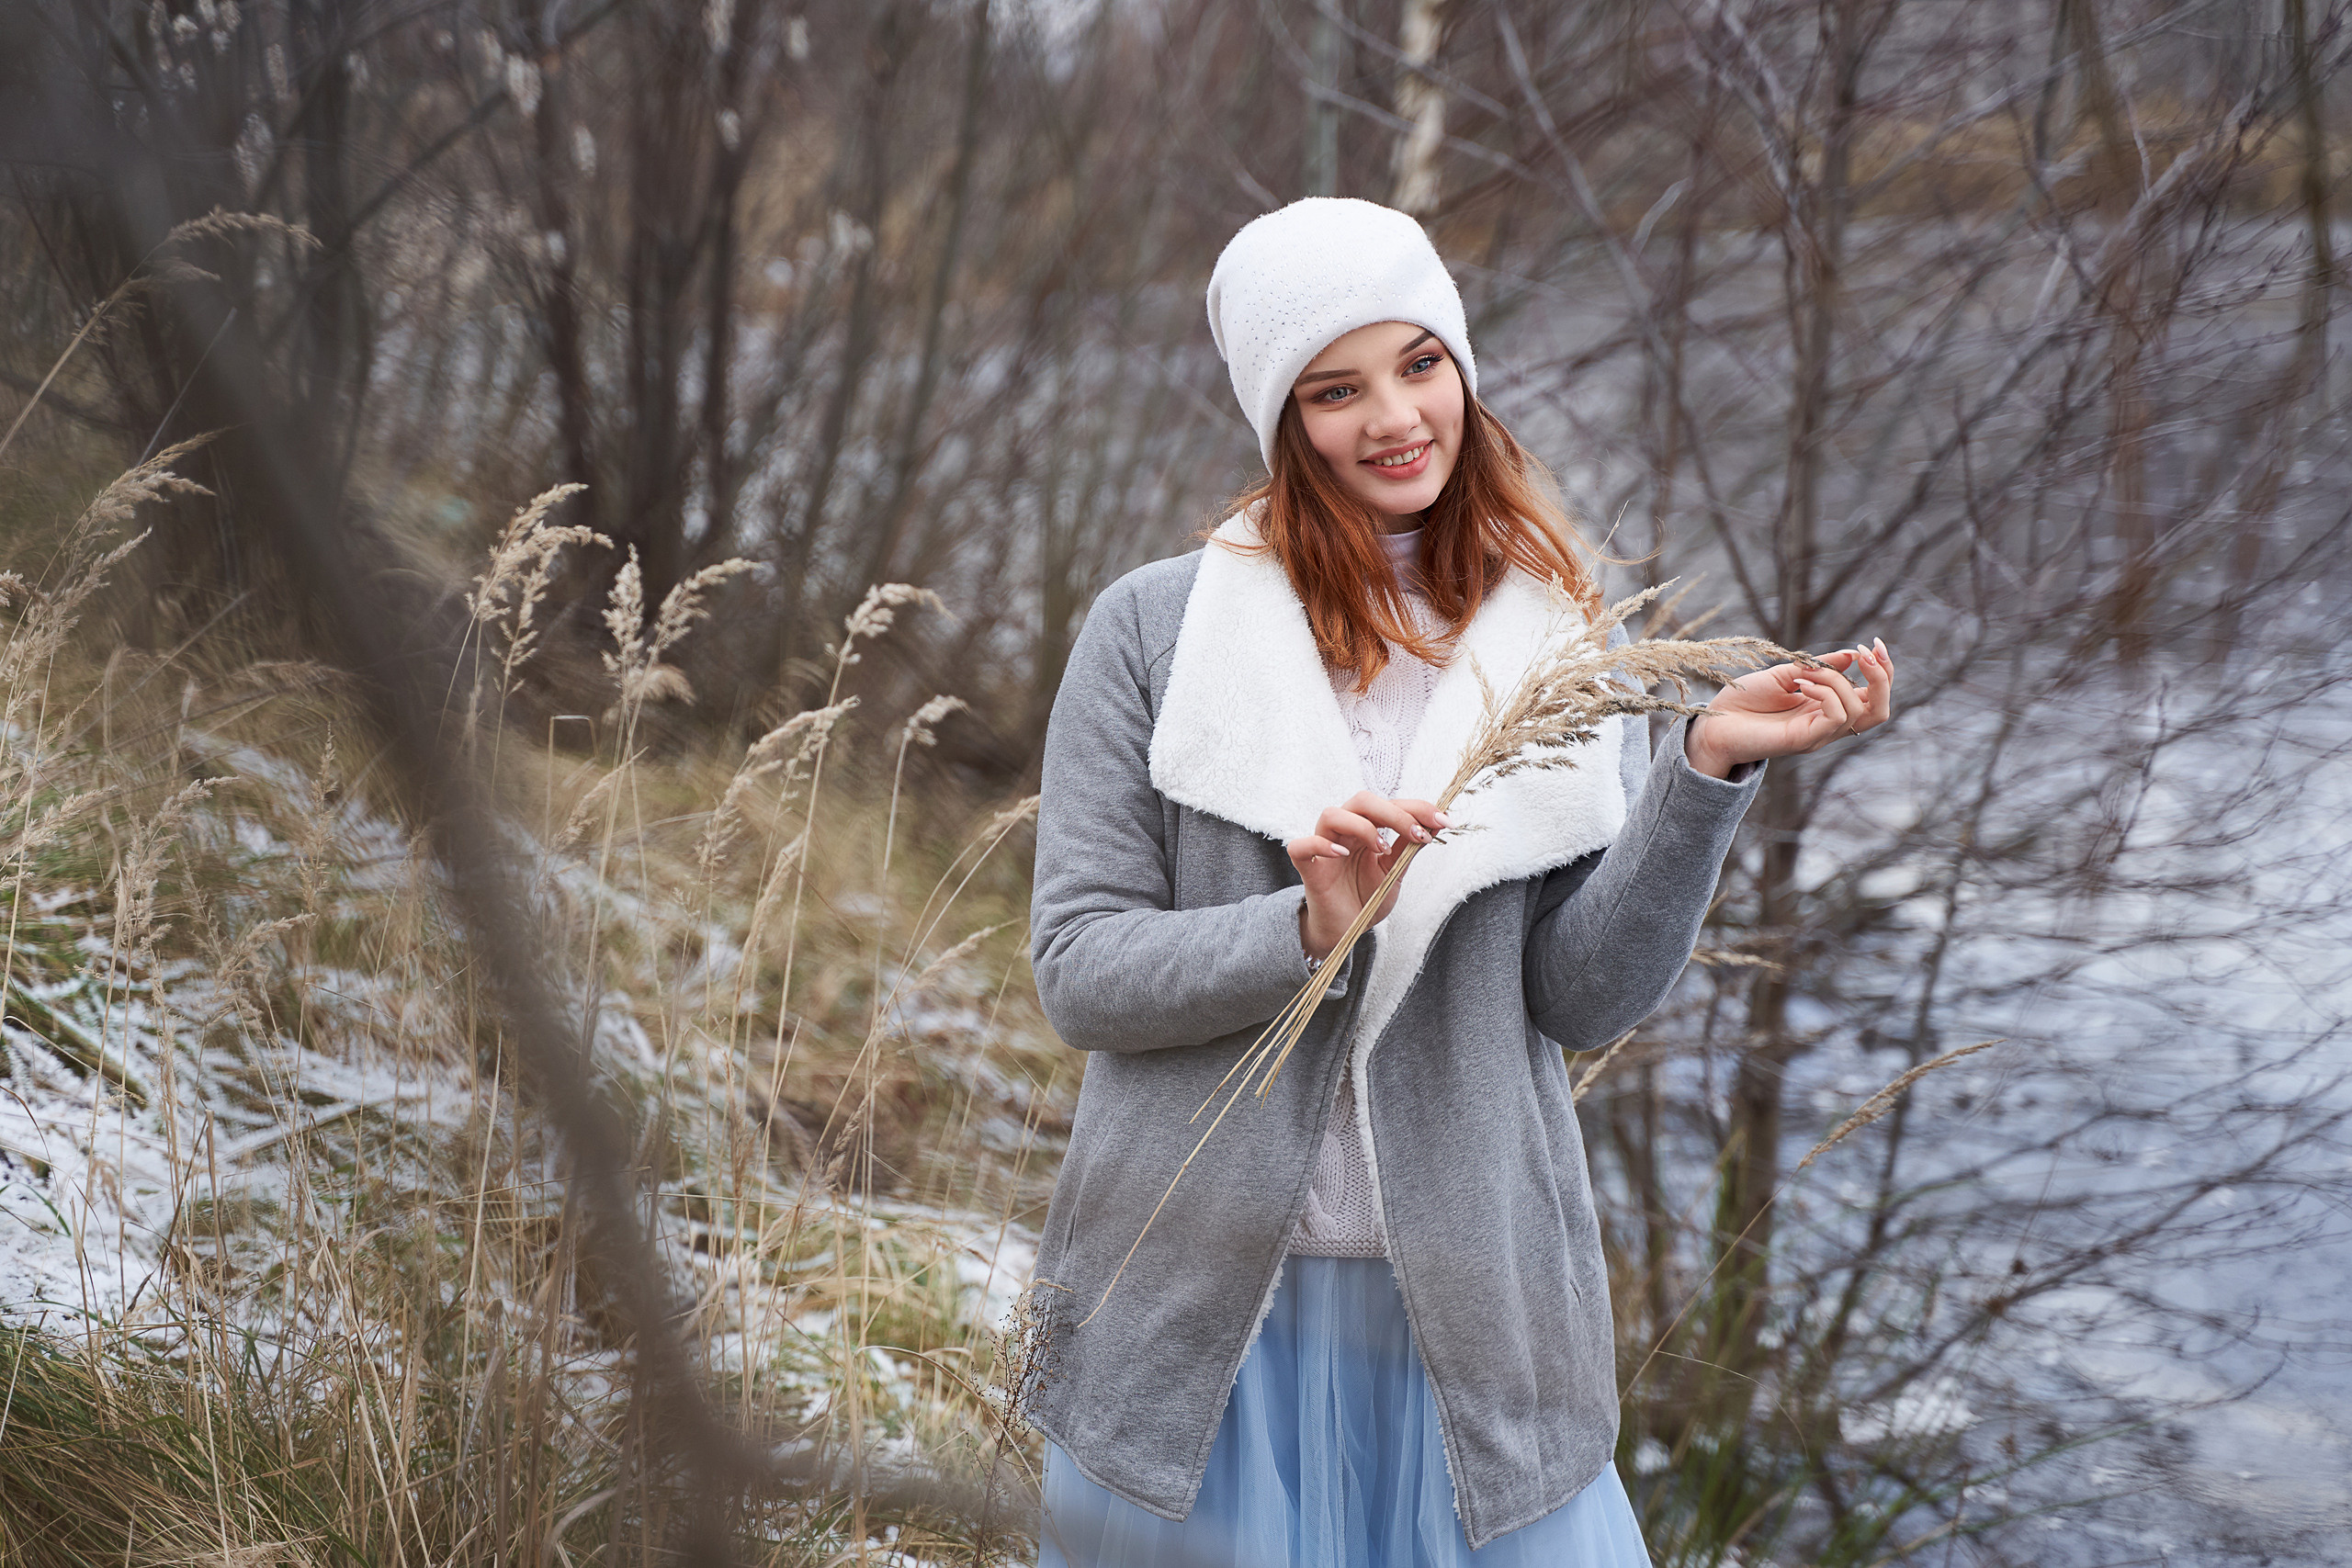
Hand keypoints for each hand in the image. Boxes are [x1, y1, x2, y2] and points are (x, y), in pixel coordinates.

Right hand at [1285, 791, 1449, 962]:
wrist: (1346, 930)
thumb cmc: (1366, 898)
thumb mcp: (1395, 871)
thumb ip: (1409, 847)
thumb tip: (1437, 823)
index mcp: (1365, 829)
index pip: (1389, 804)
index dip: (1417, 807)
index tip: (1443, 820)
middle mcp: (1343, 832)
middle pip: (1362, 800)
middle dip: (1395, 813)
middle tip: (1419, 833)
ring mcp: (1323, 848)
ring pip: (1332, 814)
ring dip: (1362, 826)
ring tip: (1382, 849)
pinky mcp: (1307, 868)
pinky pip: (1301, 846)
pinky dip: (1319, 845)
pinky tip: (1342, 855)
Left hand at [1685, 639, 1894, 778]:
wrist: (1714, 723)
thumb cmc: (1745, 700)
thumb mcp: (1786, 674)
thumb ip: (1818, 666)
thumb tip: (1852, 655)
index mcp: (1828, 707)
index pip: (1873, 696)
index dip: (1883, 670)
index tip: (1871, 645)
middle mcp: (1828, 724)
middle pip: (1880, 710)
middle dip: (1882, 677)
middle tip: (1863, 652)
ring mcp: (1819, 734)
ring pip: (1859, 710)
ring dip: (1838, 681)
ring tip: (1805, 674)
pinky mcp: (1805, 740)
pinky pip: (1836, 717)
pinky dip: (1827, 694)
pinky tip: (1802, 686)